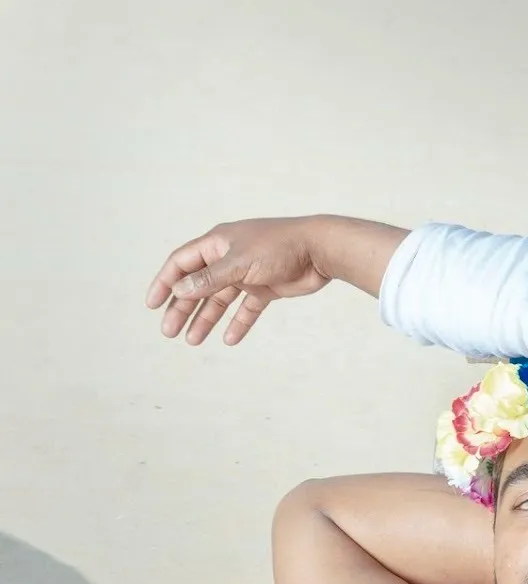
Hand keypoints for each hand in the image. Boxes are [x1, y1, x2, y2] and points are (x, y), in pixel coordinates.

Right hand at [146, 216, 331, 345]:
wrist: (320, 249)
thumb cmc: (279, 247)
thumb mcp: (239, 263)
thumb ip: (210, 279)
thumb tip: (180, 290)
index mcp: (217, 243)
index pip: (181, 263)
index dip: (165, 283)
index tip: (152, 304)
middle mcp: (229, 258)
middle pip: (197, 285)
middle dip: (182, 307)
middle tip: (168, 331)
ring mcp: (247, 274)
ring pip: (220, 299)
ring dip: (206, 318)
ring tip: (192, 340)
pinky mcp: (266, 287)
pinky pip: (247, 308)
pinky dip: (238, 322)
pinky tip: (229, 339)